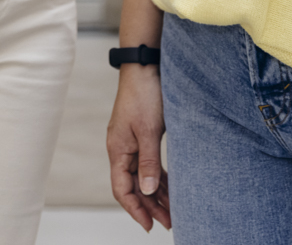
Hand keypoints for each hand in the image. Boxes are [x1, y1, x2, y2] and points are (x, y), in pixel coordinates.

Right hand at [107, 65, 171, 230]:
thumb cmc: (144, 95)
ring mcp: (132, 142)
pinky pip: (149, 164)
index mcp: (118, 150)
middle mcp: (122, 149)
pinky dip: (159, 177)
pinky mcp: (142, 135)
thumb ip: (148, 163)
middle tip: (168, 222)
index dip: (135, 209)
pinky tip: (171, 187)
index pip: (122, 189)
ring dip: (157, 194)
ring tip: (174, 210)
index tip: (150, 225)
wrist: (145, 67)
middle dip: (150, 206)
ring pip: (143, 176)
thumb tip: (149, 191)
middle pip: (133, 186)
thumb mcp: (149, 131)